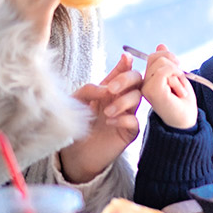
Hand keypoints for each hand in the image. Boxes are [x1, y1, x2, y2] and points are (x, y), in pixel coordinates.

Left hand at [59, 53, 142, 183]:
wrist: (74, 154)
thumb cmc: (76, 125)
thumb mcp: (76, 102)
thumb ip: (89, 90)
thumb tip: (107, 87)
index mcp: (109, 89)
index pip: (123, 72)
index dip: (126, 64)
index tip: (124, 58)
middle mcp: (121, 99)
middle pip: (137, 80)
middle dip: (127, 79)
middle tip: (111, 88)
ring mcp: (127, 114)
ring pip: (138, 98)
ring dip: (124, 101)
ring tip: (106, 112)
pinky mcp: (128, 132)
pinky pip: (135, 120)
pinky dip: (124, 118)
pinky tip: (110, 122)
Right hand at [140, 43, 197, 129]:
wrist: (186, 121)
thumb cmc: (182, 102)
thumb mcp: (176, 76)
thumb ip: (167, 61)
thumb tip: (160, 45)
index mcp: (148, 79)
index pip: (155, 56)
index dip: (171, 59)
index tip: (178, 74)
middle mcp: (143, 83)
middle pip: (157, 56)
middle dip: (174, 66)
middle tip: (178, 84)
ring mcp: (146, 87)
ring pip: (162, 62)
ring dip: (177, 75)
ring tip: (178, 90)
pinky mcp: (151, 90)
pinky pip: (166, 70)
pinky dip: (177, 79)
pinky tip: (177, 93)